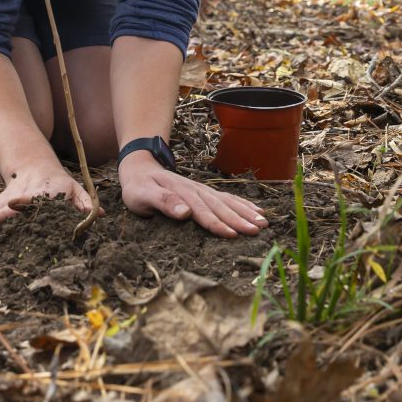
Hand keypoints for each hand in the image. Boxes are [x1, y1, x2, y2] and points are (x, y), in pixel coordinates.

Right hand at [0, 161, 92, 235]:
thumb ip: (85, 203)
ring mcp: (2, 203)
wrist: (37, 169)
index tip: (11, 207)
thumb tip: (101, 215)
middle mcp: (14, 199)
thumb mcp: (74, 191)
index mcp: (34, 196)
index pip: (26, 202)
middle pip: (0, 209)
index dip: (20, 205)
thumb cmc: (58, 185)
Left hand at [118, 152, 267, 237]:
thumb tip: (185, 213)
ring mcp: (201, 190)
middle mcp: (195, 190)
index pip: (202, 212)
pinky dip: (241, 203)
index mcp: (181, 194)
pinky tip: (255, 209)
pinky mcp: (204, 192)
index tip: (233, 234)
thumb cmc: (138, 187)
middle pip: (219, 206)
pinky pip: (226, 197)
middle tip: (258, 230)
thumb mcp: (141, 195)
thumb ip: (163, 202)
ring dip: (245, 211)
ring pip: (226, 201)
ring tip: (263, 221)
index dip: (217, 223)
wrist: (139, 167)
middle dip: (239, 219)